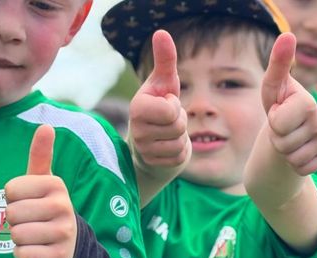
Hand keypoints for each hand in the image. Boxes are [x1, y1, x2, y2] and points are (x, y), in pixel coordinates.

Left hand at [4, 125, 77, 257]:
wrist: (68, 244)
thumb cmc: (46, 206)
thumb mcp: (44, 181)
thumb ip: (41, 154)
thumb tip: (46, 126)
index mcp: (56, 184)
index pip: (10, 189)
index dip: (12, 198)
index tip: (27, 201)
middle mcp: (63, 206)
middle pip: (12, 212)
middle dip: (14, 219)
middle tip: (30, 220)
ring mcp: (63, 232)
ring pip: (16, 235)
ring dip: (18, 238)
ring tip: (34, 234)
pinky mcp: (58, 256)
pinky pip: (22, 255)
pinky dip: (22, 254)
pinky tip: (36, 249)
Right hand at [128, 30, 189, 168]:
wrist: (151, 144)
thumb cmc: (159, 108)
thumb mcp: (164, 83)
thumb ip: (165, 60)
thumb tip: (161, 32)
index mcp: (137, 106)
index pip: (170, 110)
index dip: (174, 107)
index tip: (166, 105)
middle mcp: (136, 129)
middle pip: (177, 126)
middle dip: (180, 122)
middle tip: (168, 121)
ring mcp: (142, 150)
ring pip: (179, 143)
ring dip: (180, 138)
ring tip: (167, 133)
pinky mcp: (152, 165)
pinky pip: (178, 159)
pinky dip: (178, 153)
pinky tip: (167, 148)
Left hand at [261, 32, 316, 175]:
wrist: (287, 133)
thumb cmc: (278, 105)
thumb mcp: (272, 86)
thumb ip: (278, 63)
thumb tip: (288, 35)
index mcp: (306, 101)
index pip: (279, 122)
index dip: (274, 119)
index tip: (279, 109)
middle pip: (283, 141)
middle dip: (276, 137)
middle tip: (281, 127)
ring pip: (292, 156)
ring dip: (284, 150)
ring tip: (287, 137)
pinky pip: (301, 168)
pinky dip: (294, 163)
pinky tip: (297, 150)